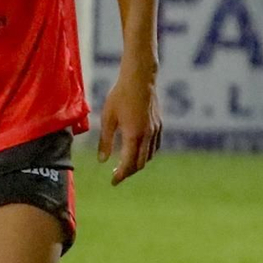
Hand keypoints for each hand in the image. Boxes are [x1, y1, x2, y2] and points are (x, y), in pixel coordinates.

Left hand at [98, 64, 161, 184]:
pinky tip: (137, 152)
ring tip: (124, 166)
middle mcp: (148, 135)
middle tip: (116, 176)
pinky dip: (146, 154)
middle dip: (128, 172)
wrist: (140, 80)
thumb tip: (102, 161)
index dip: (120, 175)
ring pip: (149, 156)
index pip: (128, 163)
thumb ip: (105, 141)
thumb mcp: (108, 118)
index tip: (113, 182)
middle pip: (140, 163)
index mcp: (133, 135)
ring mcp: (156, 130)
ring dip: (137, 164)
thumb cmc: (120, 96)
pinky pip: (155, 146)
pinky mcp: (159, 125)